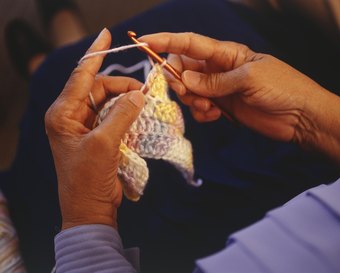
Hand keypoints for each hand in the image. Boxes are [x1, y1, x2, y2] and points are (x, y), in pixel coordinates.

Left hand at [45, 28, 144, 229]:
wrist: (90, 209)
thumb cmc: (89, 179)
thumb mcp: (104, 144)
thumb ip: (121, 115)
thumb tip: (138, 93)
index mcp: (62, 114)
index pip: (80, 76)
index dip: (95, 54)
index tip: (107, 35)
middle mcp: (70, 116)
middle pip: (97, 88)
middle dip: (119, 86)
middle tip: (142, 90)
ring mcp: (84, 126)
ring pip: (107, 101)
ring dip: (125, 99)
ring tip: (143, 102)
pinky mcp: (97, 136)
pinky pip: (112, 115)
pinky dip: (126, 112)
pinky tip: (138, 113)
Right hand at [141, 32, 323, 141]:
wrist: (301, 117)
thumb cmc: (283, 88)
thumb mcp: (249, 79)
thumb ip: (215, 80)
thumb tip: (186, 78)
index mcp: (226, 53)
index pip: (190, 43)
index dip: (166, 41)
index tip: (144, 41)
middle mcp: (219, 69)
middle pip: (183, 68)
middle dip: (179, 81)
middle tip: (188, 93)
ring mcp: (220, 89)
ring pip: (189, 90)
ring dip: (192, 100)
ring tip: (211, 108)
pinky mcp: (223, 107)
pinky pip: (200, 108)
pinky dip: (201, 113)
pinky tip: (215, 116)